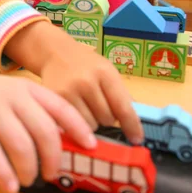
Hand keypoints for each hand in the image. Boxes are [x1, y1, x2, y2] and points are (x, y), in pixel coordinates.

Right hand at [0, 70, 96, 192]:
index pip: (61, 108)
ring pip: (20, 145)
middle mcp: (13, 95)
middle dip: (53, 159)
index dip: (79, 128)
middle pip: (45, 131)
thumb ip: (34, 110)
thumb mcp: (12, 92)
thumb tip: (60, 138)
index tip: (91, 147)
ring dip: (28, 169)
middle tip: (50, 175)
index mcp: (27, 88)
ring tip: (26, 181)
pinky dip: (2, 172)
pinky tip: (8, 186)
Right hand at [4, 21, 142, 144]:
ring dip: (91, 123)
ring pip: (89, 126)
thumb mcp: (107, 72)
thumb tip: (134, 125)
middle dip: (107, 118)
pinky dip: (76, 123)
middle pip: (106, 119)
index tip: (137, 139)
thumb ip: (121, 95)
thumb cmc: (86, 65)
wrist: (55, 53)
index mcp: (105, 73)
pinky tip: (74, 111)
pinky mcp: (54, 101)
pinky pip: (72, 125)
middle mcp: (86, 82)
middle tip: (99, 106)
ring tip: (85, 108)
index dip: (132, 126)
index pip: (123, 106)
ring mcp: (68, 92)